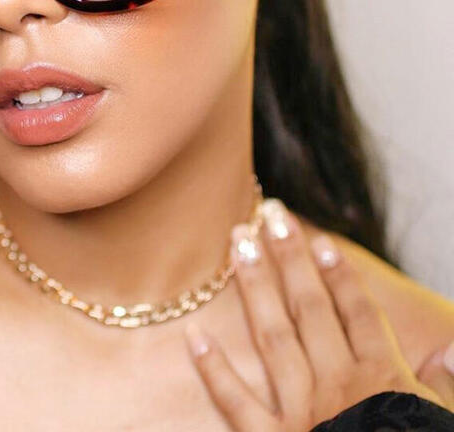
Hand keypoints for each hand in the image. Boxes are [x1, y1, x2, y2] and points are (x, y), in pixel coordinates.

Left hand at [183, 198, 453, 430]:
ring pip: (274, 336)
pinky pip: (237, 404)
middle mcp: (338, 387)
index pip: (359, 314)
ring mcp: (302, 413)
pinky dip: (215, 371)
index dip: (341, 275)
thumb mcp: (443, 427)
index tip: (321, 240)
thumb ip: (446, 390)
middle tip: (270, 212)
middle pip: (312, 309)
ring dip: (256, 286)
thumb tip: (451, 351)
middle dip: (291, 257)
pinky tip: (195, 336)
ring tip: (240, 241)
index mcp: (382, 383)